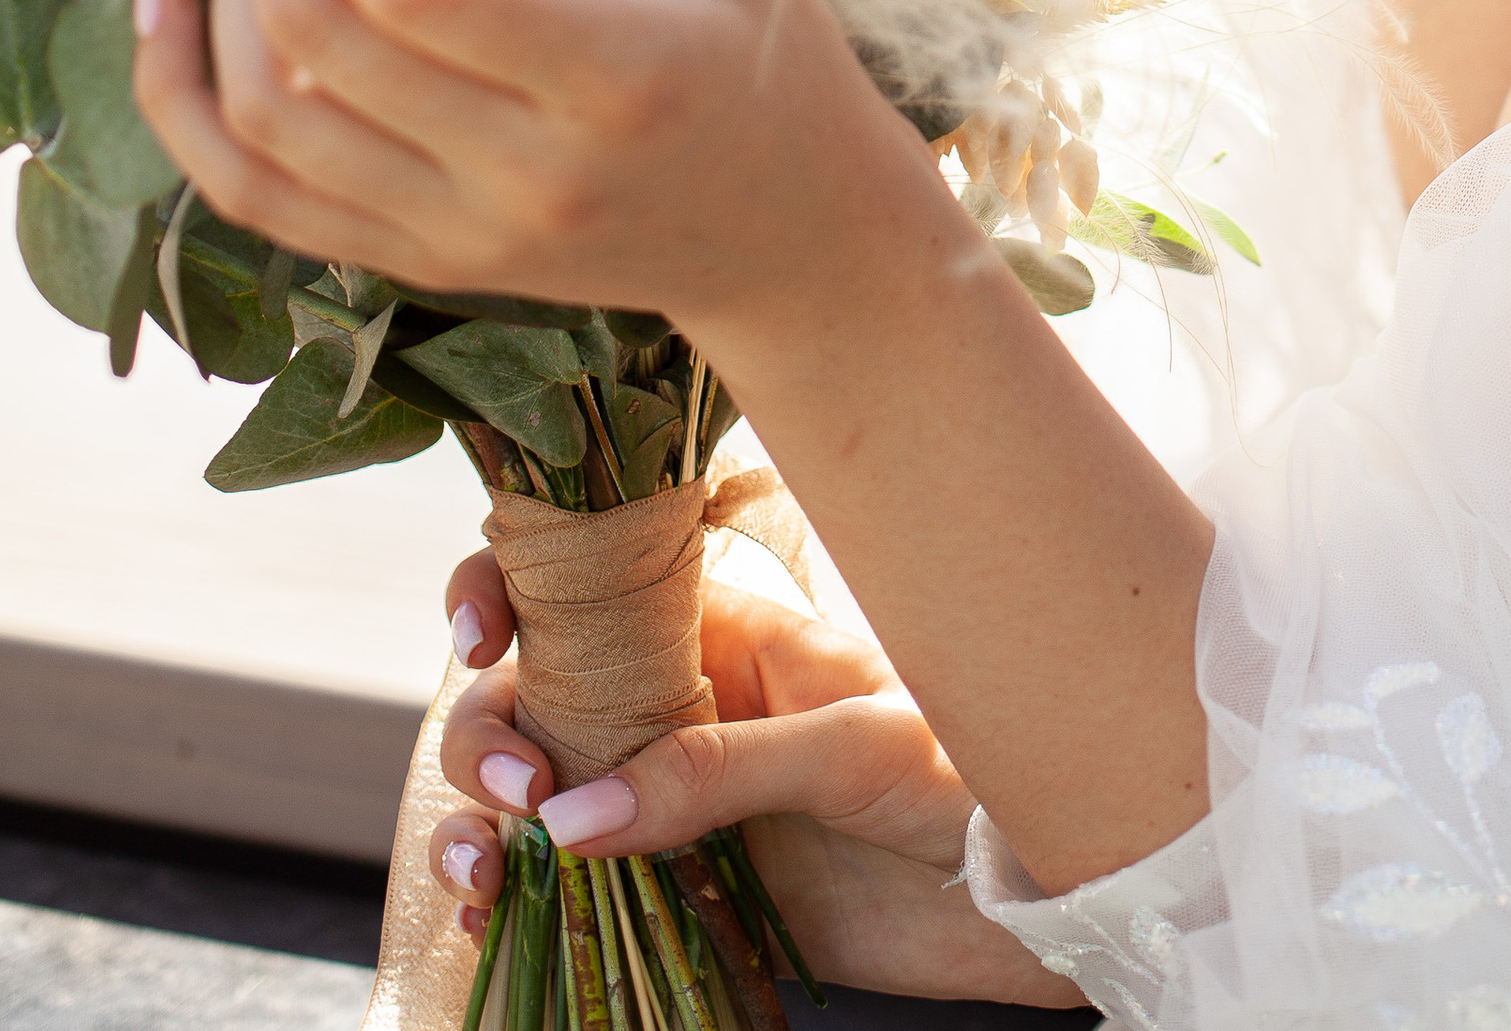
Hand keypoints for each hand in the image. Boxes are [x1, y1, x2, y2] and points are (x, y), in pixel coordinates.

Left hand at [130, 0, 902, 341]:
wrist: (787, 231)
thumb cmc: (757, 50)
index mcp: (616, 79)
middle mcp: (524, 178)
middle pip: (322, 41)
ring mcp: (458, 239)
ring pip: (266, 119)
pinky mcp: (413, 267)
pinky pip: (251, 196)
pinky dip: (182, 101)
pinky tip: (164, 7)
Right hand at [430, 558, 1084, 1006]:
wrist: (1032, 883)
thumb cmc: (968, 772)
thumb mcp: (855, 746)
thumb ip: (716, 771)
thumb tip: (570, 816)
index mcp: (726, 631)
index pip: (593, 585)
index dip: (515, 586)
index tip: (479, 631)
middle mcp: (683, 707)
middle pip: (537, 695)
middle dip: (493, 730)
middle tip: (521, 789)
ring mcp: (675, 803)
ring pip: (537, 798)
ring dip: (480, 826)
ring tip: (482, 874)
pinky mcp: (686, 893)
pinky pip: (576, 896)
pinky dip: (515, 908)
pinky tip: (490, 926)